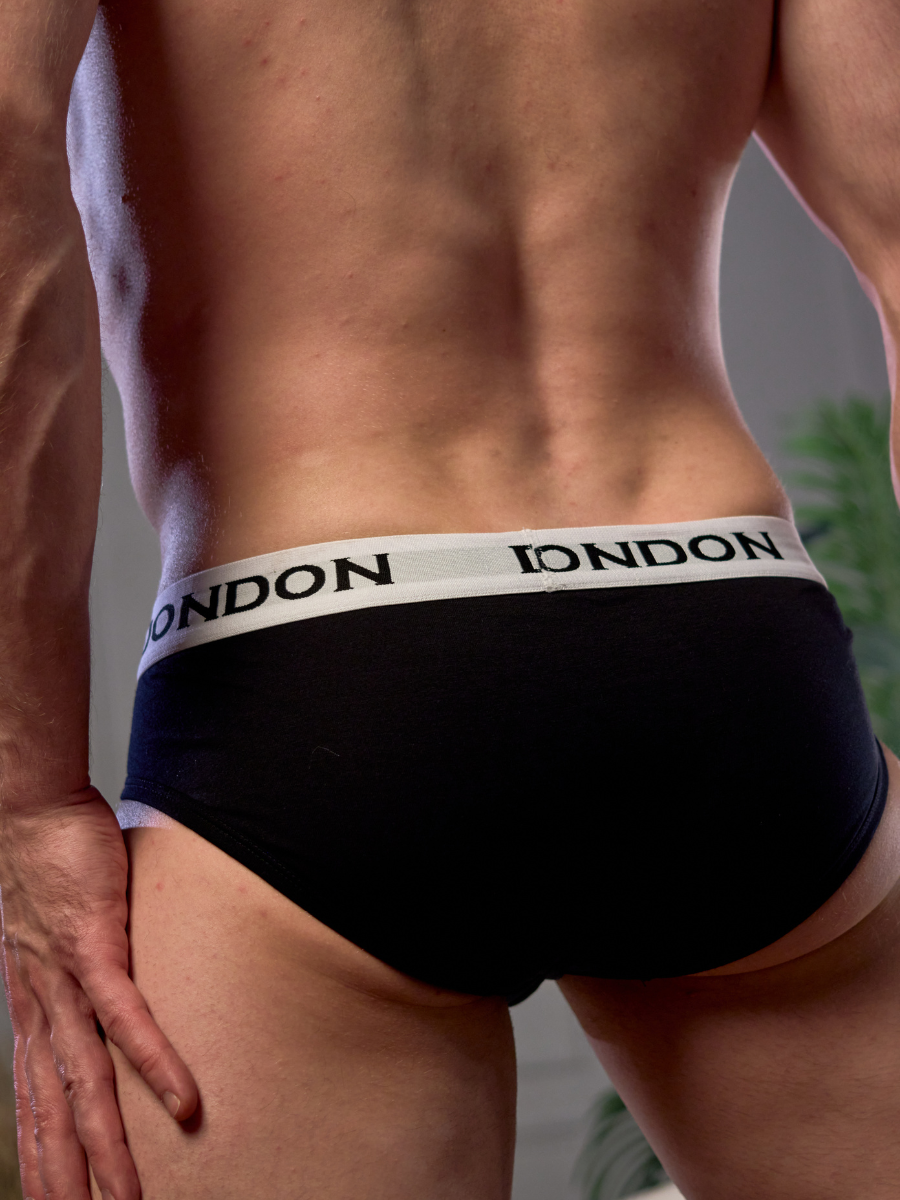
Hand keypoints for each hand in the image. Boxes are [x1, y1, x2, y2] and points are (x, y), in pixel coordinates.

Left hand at [0, 788, 197, 1199]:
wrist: (31, 812)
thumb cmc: (54, 865)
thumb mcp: (60, 935)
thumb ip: (84, 970)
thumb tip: (112, 986)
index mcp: (34, 1009)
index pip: (35, 1102)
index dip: (42, 1158)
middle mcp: (42, 1008)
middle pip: (55, 1113)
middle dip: (69, 1177)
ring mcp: (65, 982)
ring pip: (86, 1083)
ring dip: (110, 1147)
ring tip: (132, 1198)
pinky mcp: (95, 949)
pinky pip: (127, 1018)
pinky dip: (155, 1063)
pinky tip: (182, 1100)